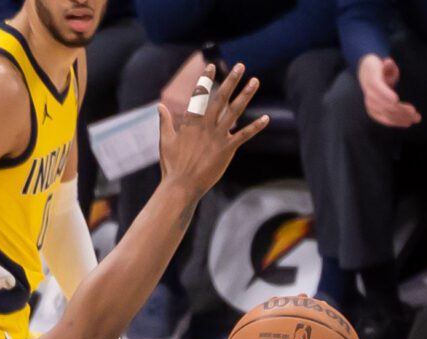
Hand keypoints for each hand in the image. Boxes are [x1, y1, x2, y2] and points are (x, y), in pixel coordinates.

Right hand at [158, 63, 268, 200]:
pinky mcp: (227, 149)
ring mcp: (217, 136)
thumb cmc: (172, 165)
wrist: (181, 185)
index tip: (211, 66)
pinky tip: (266, 118)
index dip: (205, 80)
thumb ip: (165, 122)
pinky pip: (244, 135)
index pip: (199, 95)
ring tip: (255, 81)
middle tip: (240, 66)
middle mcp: (206, 125)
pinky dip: (255, 127)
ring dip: (246, 95)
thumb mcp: (165, 141)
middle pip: (220, 98)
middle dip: (231, 81)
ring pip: (235, 111)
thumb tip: (160, 106)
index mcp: (191, 122)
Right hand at [357, 55, 420, 127]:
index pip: (378, 89)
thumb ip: (388, 65)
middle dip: (400, 110)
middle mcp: (369, 95)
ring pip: (386, 114)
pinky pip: (384, 119)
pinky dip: (395, 122)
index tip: (396, 100)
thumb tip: (388, 62)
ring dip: (401, 118)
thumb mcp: (384, 64)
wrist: (367, 76)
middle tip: (414, 113)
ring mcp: (370, 105)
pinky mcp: (373, 112)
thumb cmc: (380, 69)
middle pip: (385, 104)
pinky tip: (406, 123)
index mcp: (371, 81)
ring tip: (415, 119)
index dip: (386, 95)